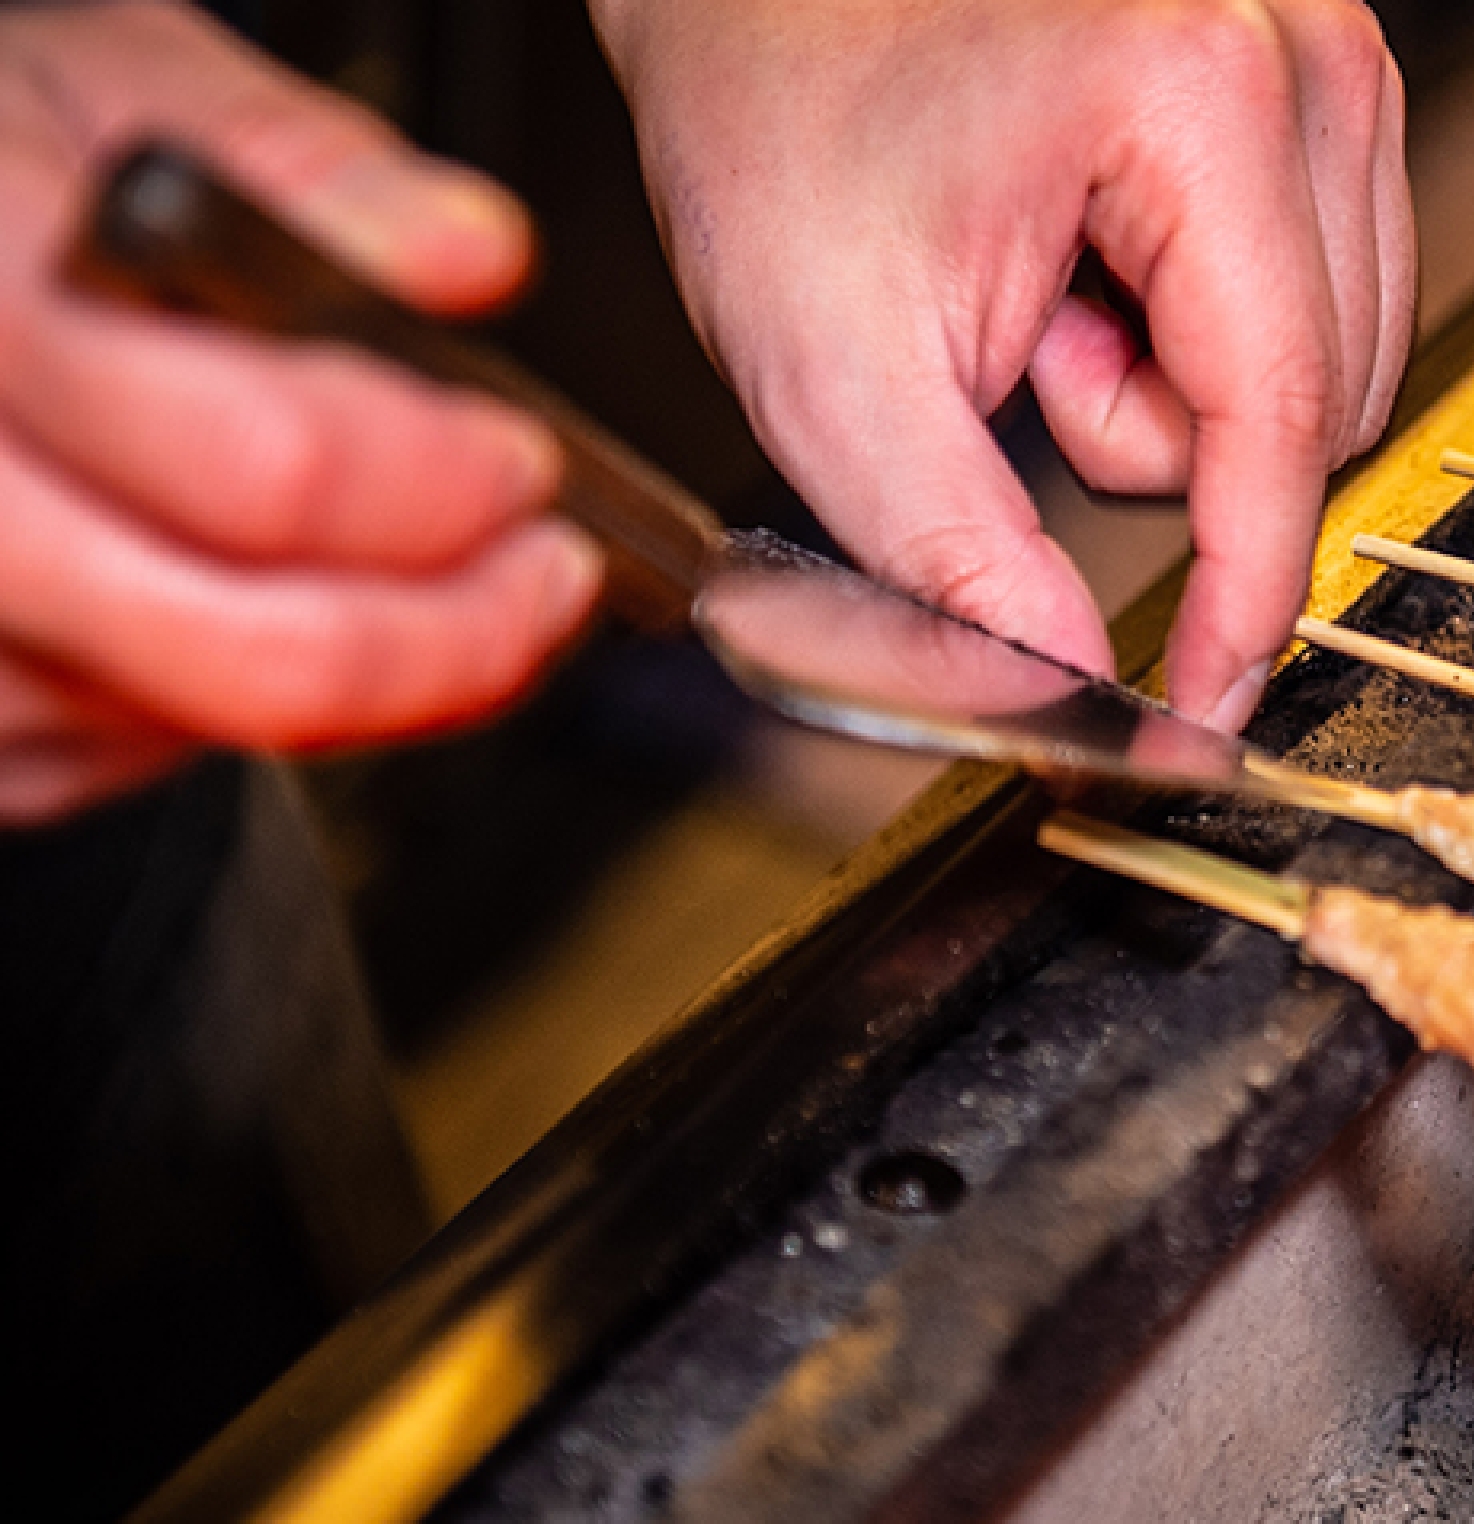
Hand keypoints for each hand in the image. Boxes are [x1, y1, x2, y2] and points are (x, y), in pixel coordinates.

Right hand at [0, 2, 600, 825]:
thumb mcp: (120, 82)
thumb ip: (304, 165)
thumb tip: (460, 254)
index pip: (274, 470)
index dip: (445, 484)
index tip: (524, 459)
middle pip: (267, 657)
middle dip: (464, 630)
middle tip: (544, 572)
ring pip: (231, 724)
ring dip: (387, 668)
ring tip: (444, 572)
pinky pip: (161, 756)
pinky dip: (271, 694)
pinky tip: (285, 593)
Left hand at [594, 0, 1412, 727]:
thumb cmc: (775, 98)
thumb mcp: (831, 366)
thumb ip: (956, 559)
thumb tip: (1063, 695)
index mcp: (1201, 99)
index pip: (1281, 421)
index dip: (1244, 596)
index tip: (1203, 704)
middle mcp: (1304, 62)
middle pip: (1317, 402)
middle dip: (1161, 439)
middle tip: (1017, 354)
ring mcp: (1325, 63)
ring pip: (1330, 363)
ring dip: (1183, 389)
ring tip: (1046, 297)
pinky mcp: (1317, 86)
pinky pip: (1319, 298)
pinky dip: (1200, 326)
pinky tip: (1095, 263)